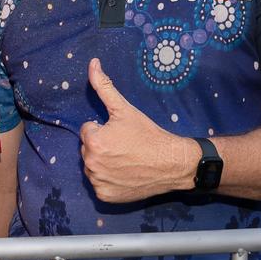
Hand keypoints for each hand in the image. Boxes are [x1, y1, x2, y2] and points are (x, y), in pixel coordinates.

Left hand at [79, 58, 196, 202]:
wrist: (172, 164)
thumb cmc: (149, 135)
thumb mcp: (125, 109)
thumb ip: (104, 86)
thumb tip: (92, 63)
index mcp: (93, 141)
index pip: (88, 130)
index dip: (104, 129)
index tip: (122, 134)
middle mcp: (91, 164)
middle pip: (88, 149)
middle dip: (102, 145)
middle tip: (125, 147)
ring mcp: (98, 182)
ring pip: (92, 166)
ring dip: (104, 162)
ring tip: (126, 160)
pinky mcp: (105, 197)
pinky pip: (99, 185)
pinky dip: (109, 181)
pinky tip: (125, 174)